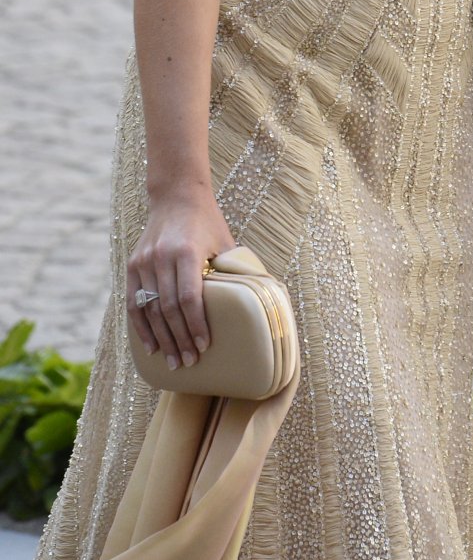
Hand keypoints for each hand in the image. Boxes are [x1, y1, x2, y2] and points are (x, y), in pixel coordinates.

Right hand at [127, 194, 235, 370]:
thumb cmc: (208, 223)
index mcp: (187, 252)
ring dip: (161, 339)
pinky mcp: (132, 266)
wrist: (176, 197)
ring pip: (150, 309)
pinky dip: (141, 327)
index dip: (196, 325)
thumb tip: (253, 302)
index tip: (204, 346)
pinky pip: (134, 303)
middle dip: (179, 339)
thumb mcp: (225, 242)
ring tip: (172, 361)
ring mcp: (144, 262)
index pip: (189, 298)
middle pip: (169, 308)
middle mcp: (162, 258)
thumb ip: (232, 270)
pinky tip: (151, 346)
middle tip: (188, 363)